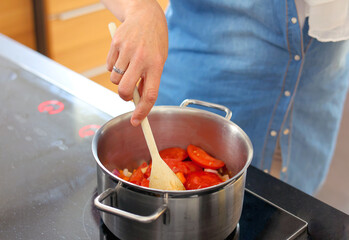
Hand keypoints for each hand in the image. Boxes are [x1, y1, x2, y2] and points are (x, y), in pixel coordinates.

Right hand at [104, 0, 167, 125]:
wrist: (146, 15)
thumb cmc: (155, 42)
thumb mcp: (159, 61)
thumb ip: (148, 79)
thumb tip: (137, 100)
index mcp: (156, 65)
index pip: (149, 95)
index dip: (142, 111)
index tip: (137, 122)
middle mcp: (141, 58)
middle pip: (125, 90)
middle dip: (124, 96)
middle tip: (128, 93)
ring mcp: (126, 50)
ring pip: (114, 80)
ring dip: (119, 80)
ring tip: (127, 68)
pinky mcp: (115, 44)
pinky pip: (108, 67)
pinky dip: (113, 68)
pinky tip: (122, 57)